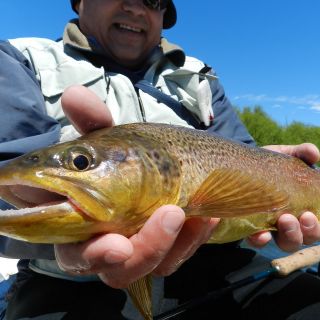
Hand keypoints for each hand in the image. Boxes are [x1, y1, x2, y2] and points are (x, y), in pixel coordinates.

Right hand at [55, 85, 218, 287]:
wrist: (158, 164)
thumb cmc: (125, 155)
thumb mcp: (112, 137)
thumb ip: (93, 122)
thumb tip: (73, 93)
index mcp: (82, 220)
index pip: (75, 250)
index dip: (91, 254)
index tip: (117, 245)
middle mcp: (105, 241)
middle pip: (114, 269)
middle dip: (141, 252)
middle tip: (169, 218)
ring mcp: (137, 248)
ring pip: (150, 267)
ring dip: (171, 243)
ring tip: (193, 213)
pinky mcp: (163, 249)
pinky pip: (175, 256)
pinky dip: (191, 239)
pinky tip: (206, 216)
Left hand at [247, 143, 319, 251]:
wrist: (238, 166)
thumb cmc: (267, 164)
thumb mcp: (284, 156)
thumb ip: (301, 153)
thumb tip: (314, 153)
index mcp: (302, 207)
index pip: (317, 223)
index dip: (318, 224)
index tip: (311, 213)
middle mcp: (289, 222)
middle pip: (306, 237)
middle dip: (308, 230)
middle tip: (303, 216)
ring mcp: (270, 226)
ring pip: (286, 243)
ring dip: (290, 235)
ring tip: (285, 219)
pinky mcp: (249, 228)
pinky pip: (257, 241)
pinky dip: (260, 239)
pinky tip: (260, 234)